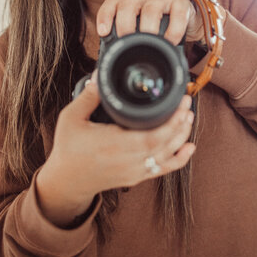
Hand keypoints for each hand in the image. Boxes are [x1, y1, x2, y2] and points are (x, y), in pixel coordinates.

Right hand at [36, 73, 194, 226]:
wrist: (66, 182)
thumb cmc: (68, 148)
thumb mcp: (71, 117)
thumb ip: (88, 96)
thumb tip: (99, 74)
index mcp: (114, 144)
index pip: (151, 135)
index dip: (171, 120)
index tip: (180, 101)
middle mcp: (128, 160)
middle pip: (164, 144)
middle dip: (180, 122)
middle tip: (187, 102)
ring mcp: (134, 171)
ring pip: (166, 156)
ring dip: (181, 136)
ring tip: (189, 116)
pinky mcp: (136, 177)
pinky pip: (162, 169)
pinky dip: (179, 159)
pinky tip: (189, 147)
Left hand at [96, 0, 204, 44]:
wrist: (191, 19)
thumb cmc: (163, 28)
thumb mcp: (143, 33)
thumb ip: (130, 42)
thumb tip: (113, 66)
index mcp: (132, 5)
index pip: (113, 3)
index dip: (105, 16)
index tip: (103, 32)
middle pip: (129, 4)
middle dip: (125, 24)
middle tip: (127, 42)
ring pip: (150, 8)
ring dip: (148, 27)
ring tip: (150, 44)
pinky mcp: (181, 2)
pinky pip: (177, 13)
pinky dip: (173, 30)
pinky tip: (170, 42)